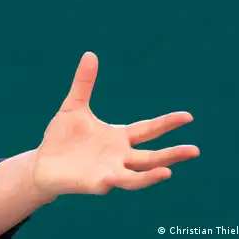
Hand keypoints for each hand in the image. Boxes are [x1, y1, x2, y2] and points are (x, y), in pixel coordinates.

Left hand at [31, 52, 199, 197]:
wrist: (42, 162)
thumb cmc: (62, 137)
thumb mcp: (73, 107)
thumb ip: (84, 83)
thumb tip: (90, 54)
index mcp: (119, 137)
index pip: (148, 129)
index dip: (167, 123)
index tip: (188, 116)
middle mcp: (120, 156)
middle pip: (151, 156)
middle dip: (172, 154)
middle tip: (195, 150)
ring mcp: (110, 172)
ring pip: (137, 175)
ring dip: (152, 175)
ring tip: (168, 172)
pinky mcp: (96, 184)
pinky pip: (109, 183)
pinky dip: (117, 180)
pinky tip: (116, 176)